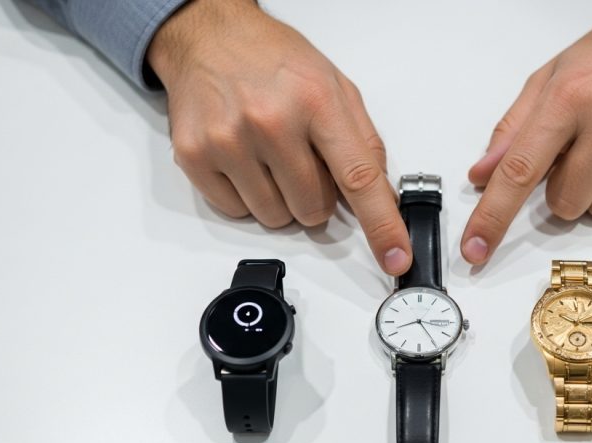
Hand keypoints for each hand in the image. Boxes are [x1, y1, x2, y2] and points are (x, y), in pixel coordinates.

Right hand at [147, 0, 411, 274]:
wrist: (210, 37)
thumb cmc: (274, 60)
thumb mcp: (335, 86)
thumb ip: (363, 141)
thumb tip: (382, 195)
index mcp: (316, 101)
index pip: (359, 178)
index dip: (382, 225)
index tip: (396, 256)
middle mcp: (271, 121)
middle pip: (313, 208)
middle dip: (316, 195)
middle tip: (303, 159)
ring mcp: (229, 141)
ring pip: (275, 217)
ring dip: (282, 199)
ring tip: (272, 157)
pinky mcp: (195, 156)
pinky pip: (236, 211)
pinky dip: (247, 196)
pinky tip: (244, 159)